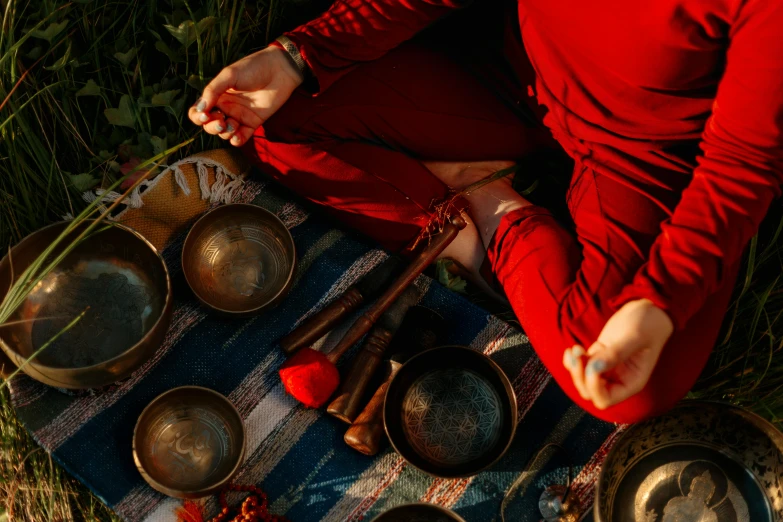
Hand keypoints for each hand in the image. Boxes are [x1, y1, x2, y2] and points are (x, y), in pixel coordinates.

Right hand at [187, 45, 303, 146]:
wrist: (279, 70)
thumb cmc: (253, 68)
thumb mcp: (229, 75)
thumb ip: (213, 90)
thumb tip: (200, 108)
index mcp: (216, 95)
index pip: (199, 111)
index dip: (198, 116)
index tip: (205, 114)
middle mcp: (226, 107)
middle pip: (209, 125)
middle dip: (211, 127)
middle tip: (221, 121)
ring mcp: (239, 116)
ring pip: (224, 133)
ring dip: (225, 133)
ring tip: (232, 125)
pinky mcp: (253, 123)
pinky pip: (241, 137)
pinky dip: (236, 140)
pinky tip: (236, 137)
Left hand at [562, 299, 673, 409]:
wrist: (648, 308)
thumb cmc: (648, 324)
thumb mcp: (634, 337)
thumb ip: (615, 355)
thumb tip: (594, 369)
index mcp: (631, 382)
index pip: (605, 399)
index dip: (593, 387)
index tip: (592, 365)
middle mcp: (618, 379)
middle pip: (589, 392)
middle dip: (580, 376)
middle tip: (578, 355)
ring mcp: (607, 369)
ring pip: (582, 380)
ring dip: (575, 367)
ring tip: (576, 348)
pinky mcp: (598, 357)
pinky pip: (580, 367)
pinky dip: (572, 361)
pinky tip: (573, 348)